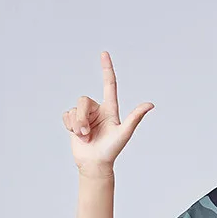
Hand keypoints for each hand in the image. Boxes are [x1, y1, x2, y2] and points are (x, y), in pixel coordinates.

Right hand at [62, 50, 153, 173]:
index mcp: (110, 109)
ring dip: (77, 125)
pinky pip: (66, 115)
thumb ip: (135, 117)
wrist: (95, 164)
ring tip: (85, 137)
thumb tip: (150, 104)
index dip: (107, 69)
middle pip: (83, 100)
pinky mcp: (73, 122)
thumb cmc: (112, 150)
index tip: (104, 53)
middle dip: (82, 118)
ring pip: (74, 109)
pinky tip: (76, 135)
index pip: (109, 85)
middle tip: (87, 134)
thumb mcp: (124, 133)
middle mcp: (97, 110)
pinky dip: (70, 126)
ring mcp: (85, 116)